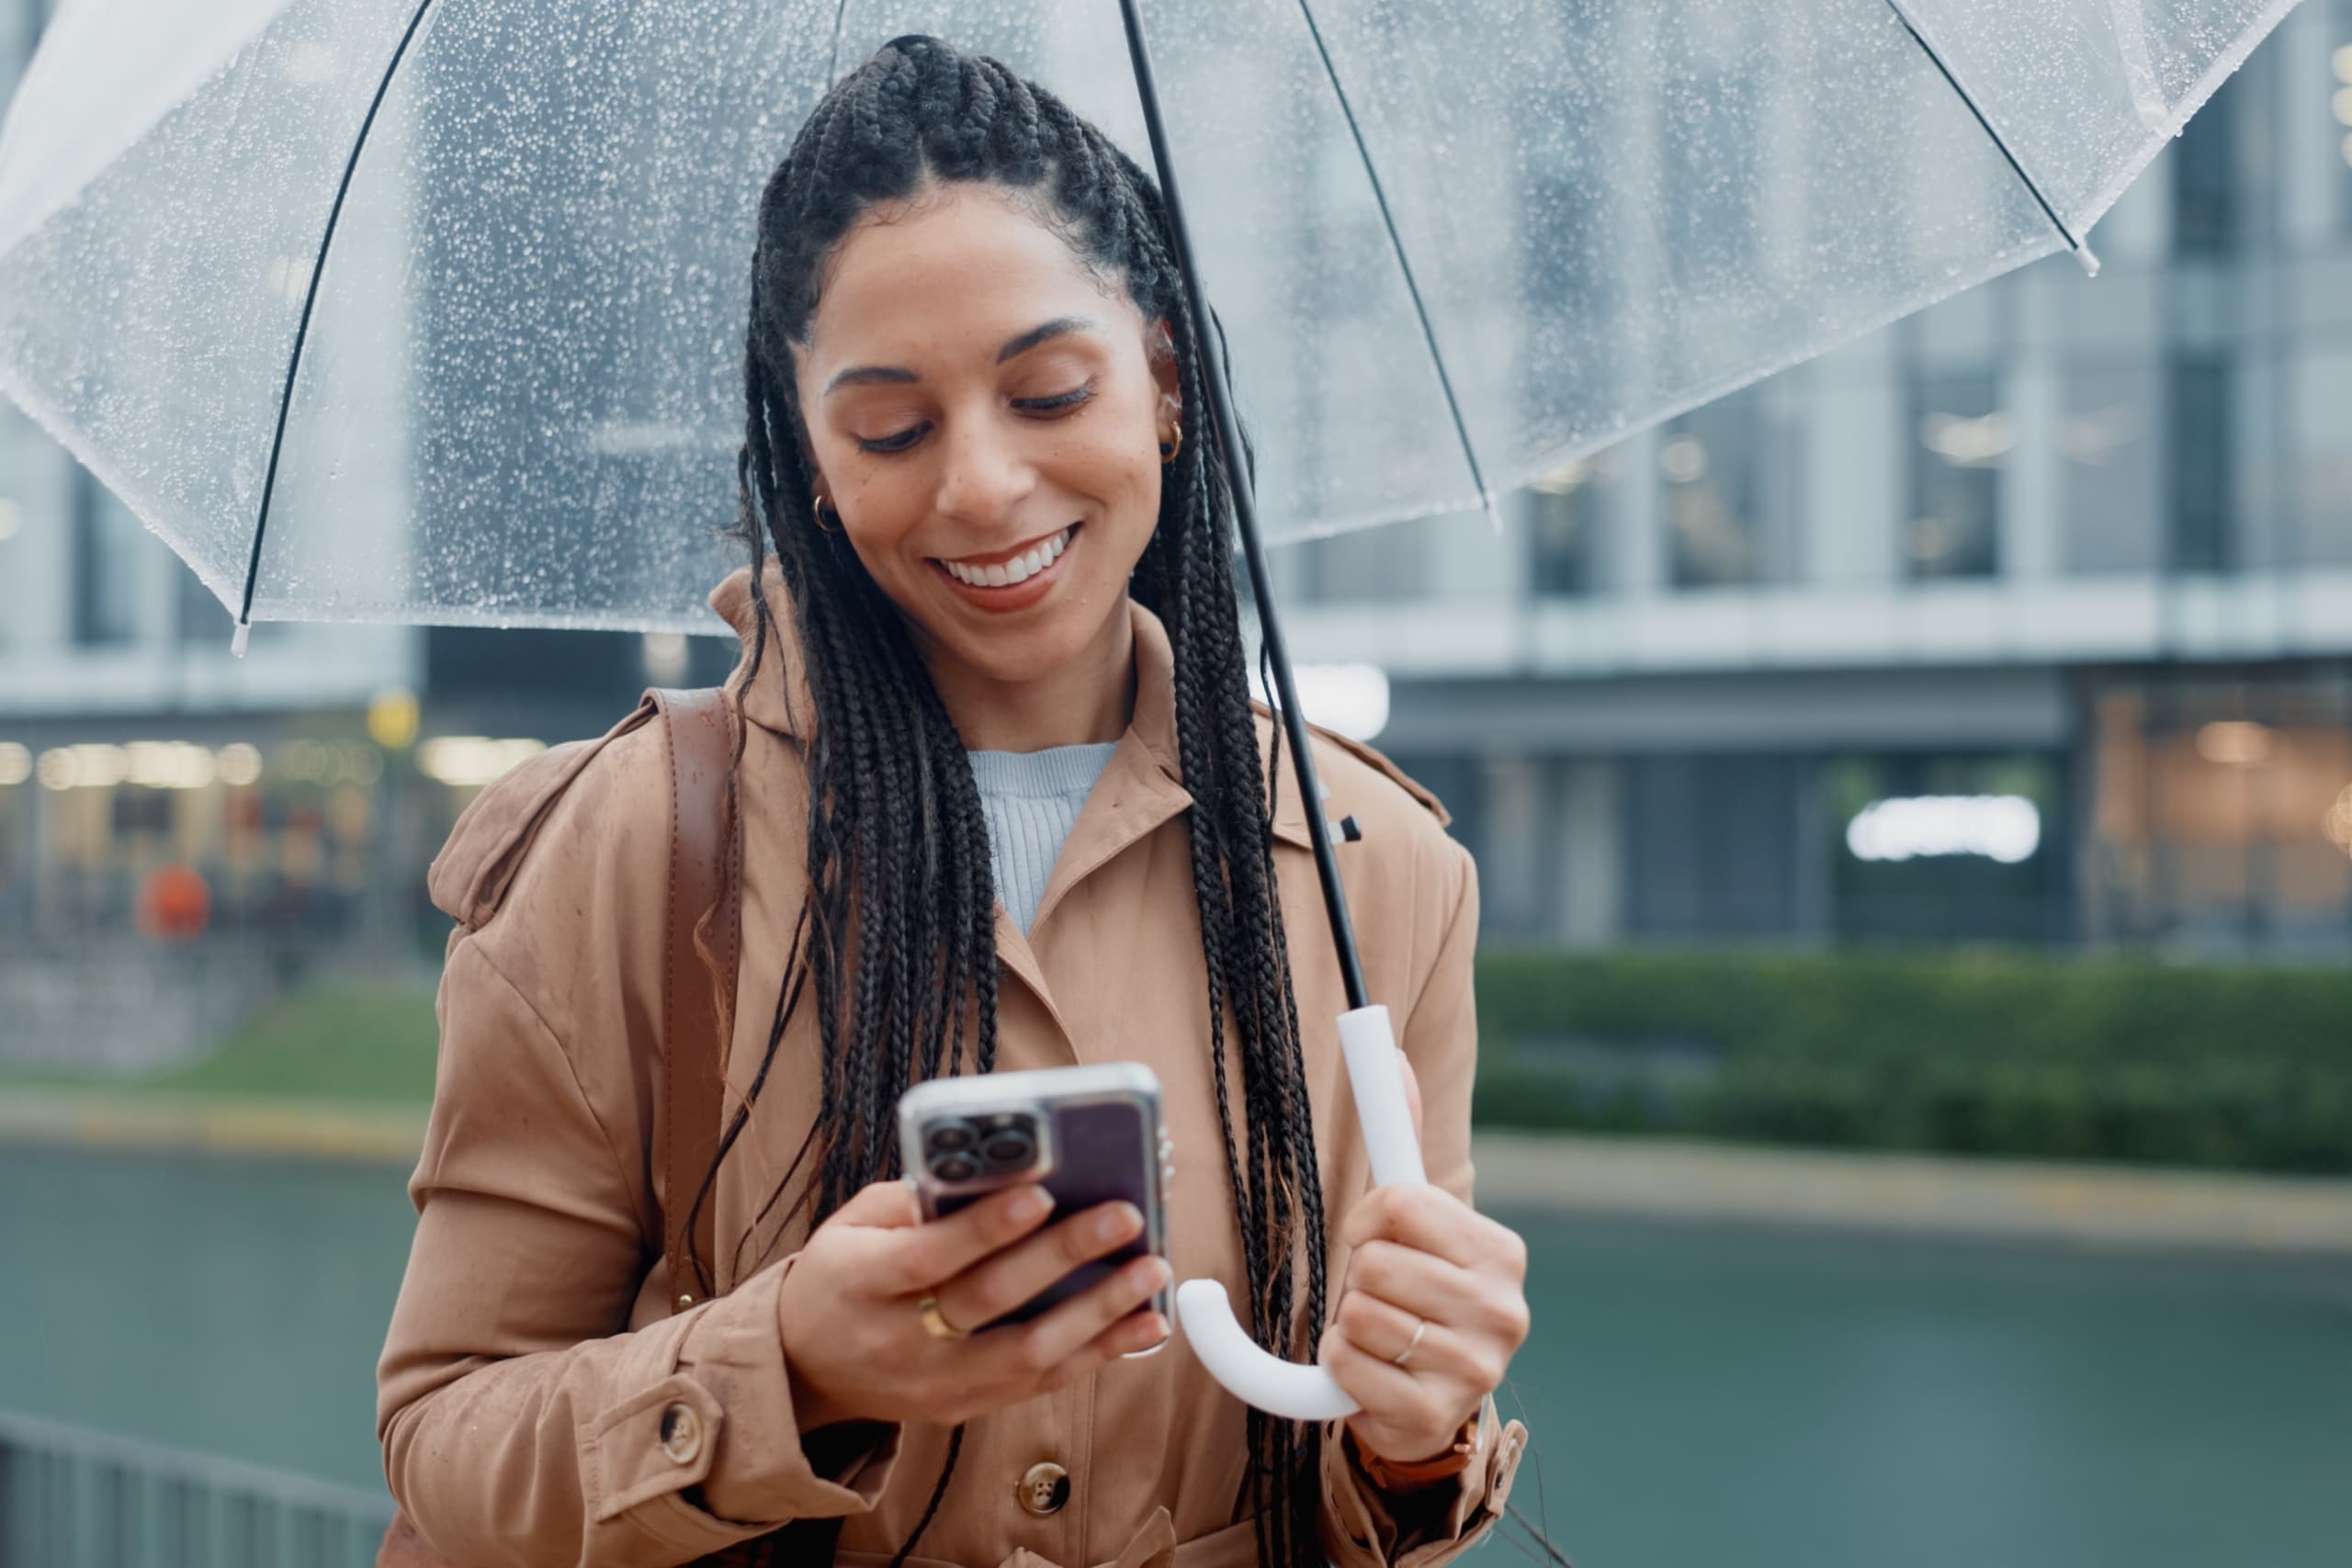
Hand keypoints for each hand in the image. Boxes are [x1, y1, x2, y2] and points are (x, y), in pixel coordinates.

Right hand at [775, 1177, 1170, 1429]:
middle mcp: (899, 1342)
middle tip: (1123, 1217)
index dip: (986, 1228)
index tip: (1043, 1193)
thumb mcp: (852, 1225)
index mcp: (861, 1283)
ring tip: (1151, 1270)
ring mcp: (935, 1385)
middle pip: (989, 1301)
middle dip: (1063, 1256)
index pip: (929, 1257)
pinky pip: (1040, 1383)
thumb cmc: (839, 1276)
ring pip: (1027, 1355)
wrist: (804, 1369)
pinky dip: (1098, 1353)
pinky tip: (1143, 1323)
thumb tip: (997, 1170)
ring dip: (1099, 1313)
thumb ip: (915, 1201)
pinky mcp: (965, 1409)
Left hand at [1317, 1052, 1530, 1465]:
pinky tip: (1373, 1374)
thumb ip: (1401, 1135)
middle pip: (1372, 1263)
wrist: (1428, 1397)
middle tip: (1381, 1295)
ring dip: (1348, 1325)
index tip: (1370, 1232)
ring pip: (1357, 1315)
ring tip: (1381, 1335)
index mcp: (1500, 1251)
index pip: (1400, 1203)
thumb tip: (1391, 1050)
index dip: (1368, 1219)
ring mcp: (1477, 1366)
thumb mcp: (1417, 1221)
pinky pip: (1348, 1369)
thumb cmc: (1417, 1292)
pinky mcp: (1437, 1413)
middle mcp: (1503, 1308)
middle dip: (1357, 1276)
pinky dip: (1342, 1368)